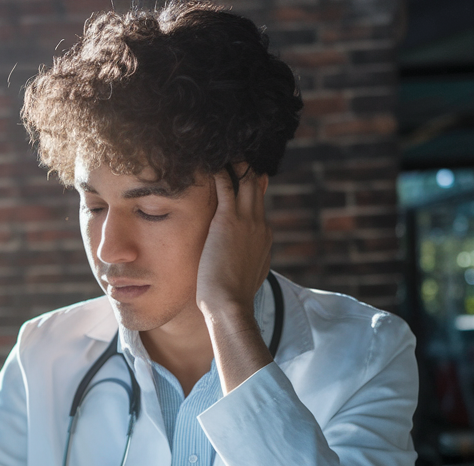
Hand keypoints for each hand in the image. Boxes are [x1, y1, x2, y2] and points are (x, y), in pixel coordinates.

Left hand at [196, 165, 271, 318]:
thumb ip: (247, 267)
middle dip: (247, 171)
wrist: (230, 305)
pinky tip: (209, 162)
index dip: (250, 193)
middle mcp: (261, 225)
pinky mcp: (229, 220)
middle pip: (258, 188)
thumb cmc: (231, 299)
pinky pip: (226, 185)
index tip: (241, 181)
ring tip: (224, 152)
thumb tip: (244, 270)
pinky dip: (220, 172)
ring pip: (247, 181)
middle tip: (235, 155)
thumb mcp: (245, 279)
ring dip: (237, 165)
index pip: (258, 208)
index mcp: (264, 239)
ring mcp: (248, 221)